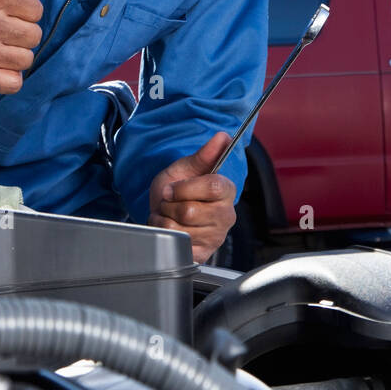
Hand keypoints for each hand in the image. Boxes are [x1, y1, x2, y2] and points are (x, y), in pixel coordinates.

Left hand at [148, 132, 236, 262]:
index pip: (212, 186)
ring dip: (165, 220)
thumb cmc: (176, 188)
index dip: (185, 187)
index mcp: (227, 191)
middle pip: (191, 211)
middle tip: (169, 202)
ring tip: (168, 215)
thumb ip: (205, 154)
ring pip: (180, 229)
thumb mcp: (185, 168)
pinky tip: (170, 229)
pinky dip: (165, 234)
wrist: (163, 210)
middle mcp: (226, 215)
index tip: (172, 187)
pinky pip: (176, 244)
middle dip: (170, 205)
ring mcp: (215, 236)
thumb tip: (224, 136)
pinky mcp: (202, 253)